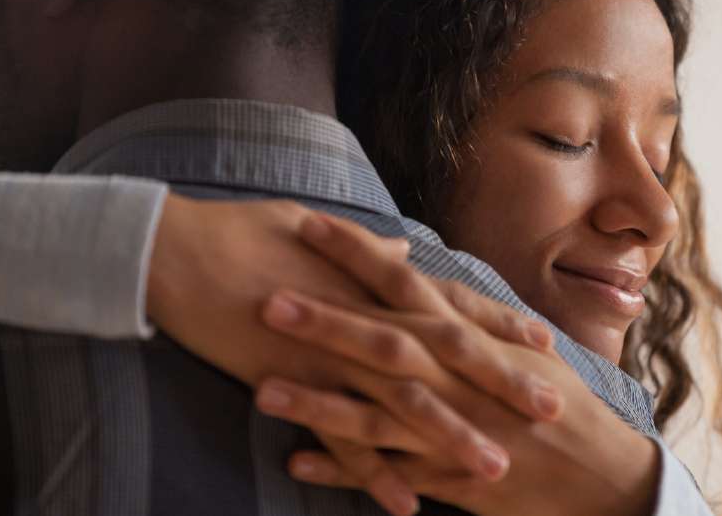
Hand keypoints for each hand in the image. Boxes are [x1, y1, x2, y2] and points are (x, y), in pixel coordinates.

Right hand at [146, 195, 559, 514]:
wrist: (172, 254)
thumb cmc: (241, 233)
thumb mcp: (314, 233)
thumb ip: (366, 252)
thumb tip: (400, 251)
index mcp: (372, 278)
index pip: (451, 303)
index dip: (499, 323)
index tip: (543, 341)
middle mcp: (362, 315)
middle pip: (446, 355)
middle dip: (500, 384)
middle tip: (550, 411)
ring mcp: (330, 353)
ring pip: (404, 403)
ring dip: (450, 439)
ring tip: (494, 470)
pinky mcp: (291, 384)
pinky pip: (339, 439)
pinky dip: (373, 474)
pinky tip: (405, 505)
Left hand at [256, 213, 661, 515]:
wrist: (601, 474)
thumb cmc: (561, 405)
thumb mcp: (521, 349)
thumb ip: (471, 315)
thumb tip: (430, 277)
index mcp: (471, 338)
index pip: (406, 282)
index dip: (358, 253)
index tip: (310, 223)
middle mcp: (457, 378)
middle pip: (383, 341)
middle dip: (325, 320)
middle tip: (266, 298)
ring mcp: (451, 429)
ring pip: (374, 413)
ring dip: (318, 401)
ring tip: (260, 389)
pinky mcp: (449, 477)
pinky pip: (387, 473)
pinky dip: (343, 470)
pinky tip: (296, 463)